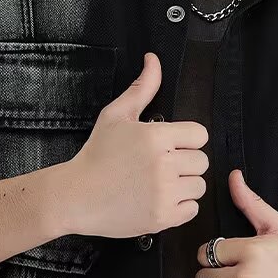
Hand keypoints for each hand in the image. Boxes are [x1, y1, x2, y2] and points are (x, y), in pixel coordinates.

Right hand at [66, 52, 209, 238]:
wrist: (75, 196)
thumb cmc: (96, 155)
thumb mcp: (116, 116)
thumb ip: (142, 89)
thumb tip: (153, 60)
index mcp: (156, 136)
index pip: (199, 135)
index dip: (186, 140)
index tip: (169, 146)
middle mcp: (164, 164)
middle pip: (201, 161)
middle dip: (184, 162)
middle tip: (159, 166)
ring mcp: (164, 193)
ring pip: (199, 186)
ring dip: (184, 185)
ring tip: (158, 184)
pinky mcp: (163, 217)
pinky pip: (192, 209)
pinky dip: (180, 207)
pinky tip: (158, 200)